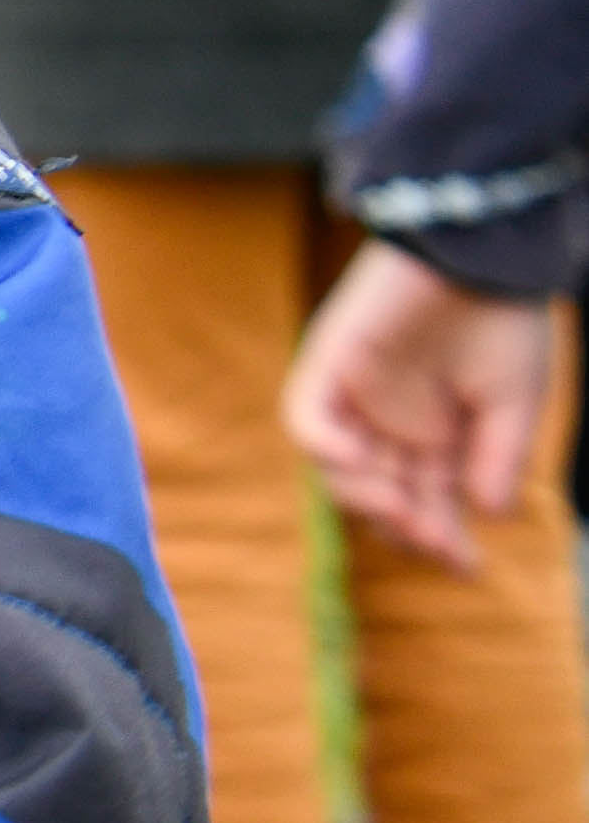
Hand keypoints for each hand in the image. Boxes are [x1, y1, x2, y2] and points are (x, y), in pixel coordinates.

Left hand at [282, 240, 559, 571]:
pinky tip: (356, 461)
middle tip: (435, 542)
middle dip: (408, 526)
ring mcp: (355, 397)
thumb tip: (488, 516)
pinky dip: (323, 445)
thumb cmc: (504, 321)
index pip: (427, 502)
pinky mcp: (327, 365)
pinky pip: (308, 418)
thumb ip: (496, 458)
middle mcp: (390, 424)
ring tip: (401, 511)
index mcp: (436, 436)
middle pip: (383, 494)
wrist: (482, 255)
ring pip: (340, 469)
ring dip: (366, 498)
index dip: (441, 537)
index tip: (465, 567)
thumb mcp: (514, 403)